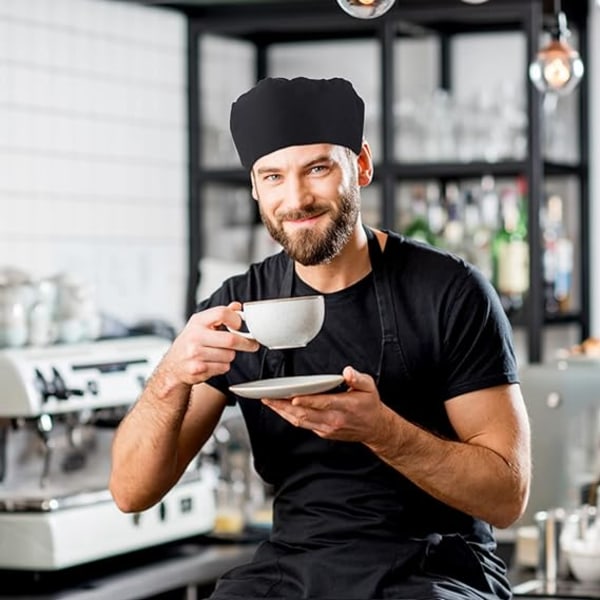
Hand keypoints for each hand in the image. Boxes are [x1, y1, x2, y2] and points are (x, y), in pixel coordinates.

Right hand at [160, 302, 258, 386]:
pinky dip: (223, 366)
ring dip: (230, 356)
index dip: (236, 319)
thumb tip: (237, 306)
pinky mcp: (198, 369)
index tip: (241, 325)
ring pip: (229, 355)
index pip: (221, 313)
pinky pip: (224, 367)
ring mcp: (195, 354)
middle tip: (253, 344)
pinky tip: (213, 363)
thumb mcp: (201, 324)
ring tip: (220, 354)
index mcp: (198, 321)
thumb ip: (220, 315)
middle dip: (246, 343)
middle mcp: (195, 336)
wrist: (173, 366)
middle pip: (231, 339)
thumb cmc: (190, 343)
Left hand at [262, 366, 392, 444]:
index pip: (323, 403)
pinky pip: (303, 425)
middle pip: (305, 414)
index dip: (307, 401)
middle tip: (268, 397)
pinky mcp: (323, 432)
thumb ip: (358, 378)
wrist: (374, 428)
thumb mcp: (369, 387)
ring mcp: (327, 428)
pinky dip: (290, 417)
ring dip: (282, 412)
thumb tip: (348, 372)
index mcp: (345, 407)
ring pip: (300, 421)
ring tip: (269, 402)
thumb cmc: (369, 405)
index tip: (294, 398)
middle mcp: (334, 420)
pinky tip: (281, 409)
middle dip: (284, 406)